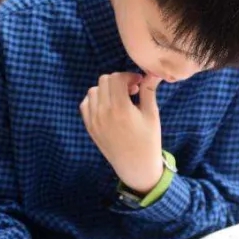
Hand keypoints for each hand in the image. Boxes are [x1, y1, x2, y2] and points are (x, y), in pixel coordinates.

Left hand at [80, 73, 162, 193]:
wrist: (136, 166)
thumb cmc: (148, 141)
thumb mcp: (152, 114)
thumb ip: (149, 91)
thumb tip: (153, 72)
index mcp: (120, 108)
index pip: (117, 78)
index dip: (129, 76)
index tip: (139, 83)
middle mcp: (103, 112)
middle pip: (104, 81)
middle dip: (118, 81)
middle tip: (131, 91)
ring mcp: (94, 120)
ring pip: (93, 91)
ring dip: (106, 90)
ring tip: (120, 99)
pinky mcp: (89, 127)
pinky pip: (85, 104)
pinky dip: (95, 100)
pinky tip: (108, 107)